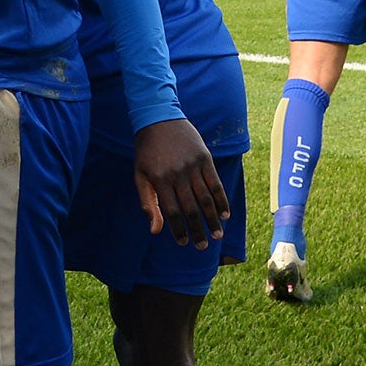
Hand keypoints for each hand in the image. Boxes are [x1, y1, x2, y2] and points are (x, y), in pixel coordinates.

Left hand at [132, 117, 227, 246]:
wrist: (159, 119)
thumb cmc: (146, 152)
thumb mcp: (140, 176)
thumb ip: (147, 203)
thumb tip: (155, 231)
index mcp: (160, 179)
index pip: (172, 211)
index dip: (179, 230)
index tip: (184, 243)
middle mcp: (178, 174)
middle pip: (191, 208)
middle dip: (197, 230)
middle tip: (203, 246)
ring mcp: (193, 166)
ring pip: (206, 199)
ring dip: (213, 219)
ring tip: (217, 235)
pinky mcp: (205, 158)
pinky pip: (215, 183)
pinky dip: (222, 200)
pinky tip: (225, 214)